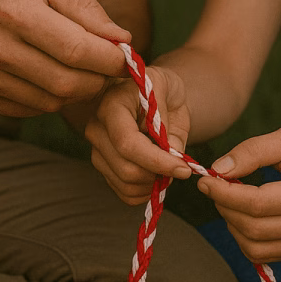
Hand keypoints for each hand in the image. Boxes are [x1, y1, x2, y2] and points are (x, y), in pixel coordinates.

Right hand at [0, 0, 130, 116]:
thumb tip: (122, 39)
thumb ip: (84, 7)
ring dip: (78, 90)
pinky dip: (51, 98)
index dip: (111, 59)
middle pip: (69, 83)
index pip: (78, 51)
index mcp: (14, 12)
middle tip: (107, 65)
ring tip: (81, 68)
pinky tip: (51, 74)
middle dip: (100, 78)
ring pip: (53, 102)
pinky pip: (31, 109)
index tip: (125, 55)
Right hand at [86, 65, 191, 204]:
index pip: (127, 142)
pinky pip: (124, 192)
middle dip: (158, 175)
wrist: (153, 93)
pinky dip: (145, 192)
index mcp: (112, 105)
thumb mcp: (172, 94)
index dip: (156, 160)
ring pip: (125, 183)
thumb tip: (171, 157)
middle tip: (181, 168)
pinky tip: (158, 178)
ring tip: (170, 169)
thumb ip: (170, 126)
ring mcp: (97, 149)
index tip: (183, 168)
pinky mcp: (103, 165)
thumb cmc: (162, 89)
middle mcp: (97, 128)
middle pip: (125, 168)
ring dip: (153, 184)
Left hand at [198, 126, 280, 262]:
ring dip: (231, 224)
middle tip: (214, 185)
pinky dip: (245, 236)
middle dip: (224, 206)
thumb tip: (218, 169)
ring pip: (254, 247)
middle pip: (252, 228)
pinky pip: (264, 253)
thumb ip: (253, 151)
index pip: (257, 204)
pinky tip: (245, 212)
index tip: (205, 178)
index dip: (224, 193)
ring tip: (230, 198)